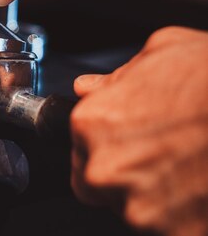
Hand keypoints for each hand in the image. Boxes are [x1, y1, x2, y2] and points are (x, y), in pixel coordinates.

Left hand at [71, 27, 207, 235]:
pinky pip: (168, 228)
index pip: (76, 145)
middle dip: (121, 173)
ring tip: (188, 168)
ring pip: (132, 210)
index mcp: (92, 124)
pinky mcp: (177, 233)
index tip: (127, 137)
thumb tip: (89, 87)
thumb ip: (116, 78)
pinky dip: (183, 215)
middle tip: (158, 156)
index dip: (104, 142)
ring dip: (153, 195)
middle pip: (95, 184)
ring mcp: (139, 208)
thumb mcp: (160, 53)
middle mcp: (105, 169)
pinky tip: (201, 188)